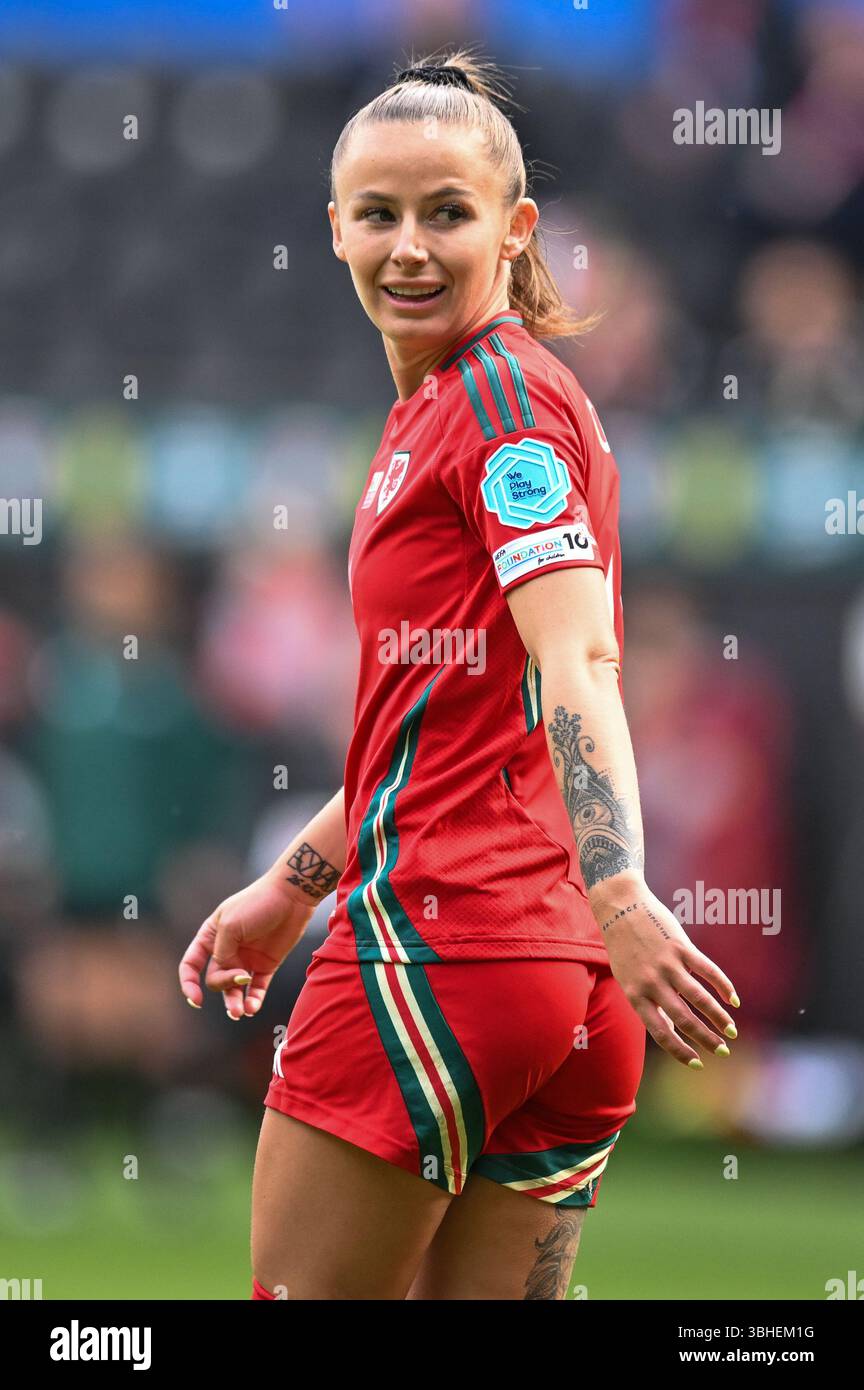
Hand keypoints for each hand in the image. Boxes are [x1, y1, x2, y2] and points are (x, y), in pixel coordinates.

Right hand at [178, 875, 317, 1019]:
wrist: (292, 895)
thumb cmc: (258, 903)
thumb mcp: (231, 925)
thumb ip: (222, 953)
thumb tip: (224, 974)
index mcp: (210, 936)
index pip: (191, 964)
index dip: (189, 984)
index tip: (196, 1000)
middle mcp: (226, 950)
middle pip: (215, 979)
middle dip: (224, 985)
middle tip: (241, 978)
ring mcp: (246, 959)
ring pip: (234, 989)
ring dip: (235, 1003)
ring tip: (240, 1012)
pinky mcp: (266, 965)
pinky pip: (256, 989)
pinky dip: (253, 1000)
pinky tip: (252, 1008)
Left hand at [589, 875, 739, 1067]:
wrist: (620, 907)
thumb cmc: (625, 949)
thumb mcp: (629, 980)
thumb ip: (650, 1004)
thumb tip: (671, 1030)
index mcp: (635, 996)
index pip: (660, 1033)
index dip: (680, 1051)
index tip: (698, 1063)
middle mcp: (651, 983)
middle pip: (684, 1019)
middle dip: (706, 1039)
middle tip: (724, 1051)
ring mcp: (667, 964)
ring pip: (699, 998)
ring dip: (719, 1017)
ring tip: (731, 1030)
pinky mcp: (681, 947)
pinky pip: (708, 971)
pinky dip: (723, 986)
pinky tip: (733, 1000)